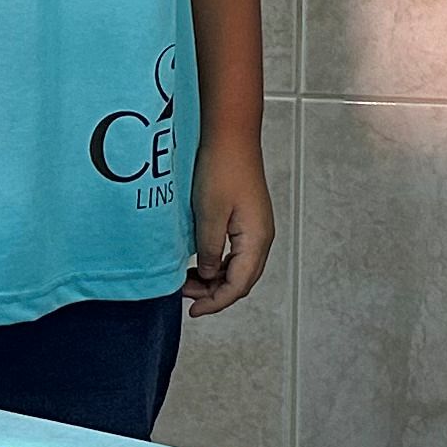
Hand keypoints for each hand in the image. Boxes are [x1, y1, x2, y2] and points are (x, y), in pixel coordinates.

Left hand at [182, 129, 273, 315]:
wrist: (232, 135)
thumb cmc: (221, 169)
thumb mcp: (209, 214)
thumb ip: (211, 250)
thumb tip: (210, 276)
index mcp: (257, 239)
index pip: (239, 285)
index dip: (216, 302)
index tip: (193, 310)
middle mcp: (262, 237)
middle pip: (242, 280)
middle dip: (214, 293)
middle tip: (184, 294)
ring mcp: (257, 227)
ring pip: (239, 267)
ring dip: (216, 278)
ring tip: (188, 279)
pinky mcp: (248, 219)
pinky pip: (237, 252)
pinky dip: (219, 263)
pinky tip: (200, 261)